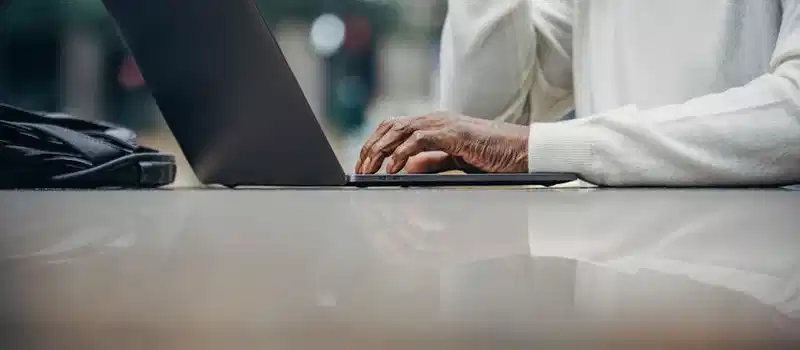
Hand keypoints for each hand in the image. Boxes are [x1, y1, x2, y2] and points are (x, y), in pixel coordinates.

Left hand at [355, 112, 528, 173]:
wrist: (524, 152)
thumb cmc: (495, 157)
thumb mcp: (456, 162)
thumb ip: (432, 161)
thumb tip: (405, 167)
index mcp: (435, 124)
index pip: (394, 127)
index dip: (375, 143)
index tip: (363, 163)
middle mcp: (436, 120)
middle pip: (391, 126)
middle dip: (371, 147)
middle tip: (359, 169)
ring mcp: (445, 124)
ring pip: (400, 130)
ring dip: (381, 151)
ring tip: (369, 170)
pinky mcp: (454, 133)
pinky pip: (420, 140)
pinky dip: (402, 155)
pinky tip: (393, 170)